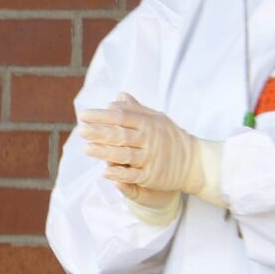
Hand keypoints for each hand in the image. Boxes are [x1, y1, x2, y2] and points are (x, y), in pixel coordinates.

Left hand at [78, 93, 222, 205]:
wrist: (194, 161)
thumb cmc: (169, 137)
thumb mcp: (156, 119)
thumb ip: (135, 110)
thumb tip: (117, 97)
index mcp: (148, 123)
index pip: (121, 117)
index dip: (101, 116)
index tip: (83, 115)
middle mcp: (150, 139)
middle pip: (121, 135)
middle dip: (99, 132)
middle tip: (81, 131)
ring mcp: (151, 158)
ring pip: (125, 155)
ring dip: (105, 152)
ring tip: (86, 149)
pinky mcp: (152, 176)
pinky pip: (134, 175)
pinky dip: (120, 174)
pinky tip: (104, 172)